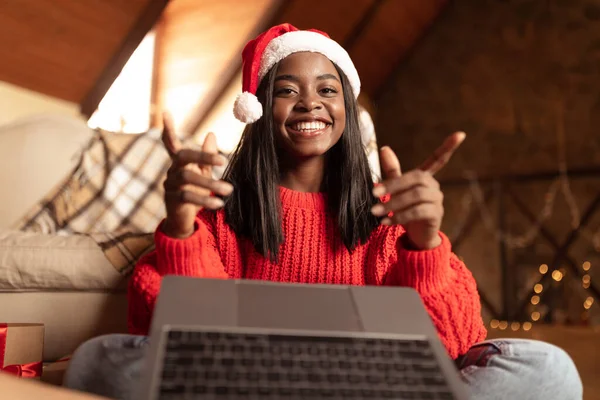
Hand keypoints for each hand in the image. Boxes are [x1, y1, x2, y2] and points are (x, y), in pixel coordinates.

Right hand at [161, 112, 232, 237]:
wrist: (185, 220)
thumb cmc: (195, 193)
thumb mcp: (204, 173)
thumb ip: (207, 157)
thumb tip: (211, 134)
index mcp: (180, 163)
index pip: (171, 143)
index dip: (168, 129)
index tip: (165, 112)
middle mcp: (172, 170)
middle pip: (183, 156)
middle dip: (203, 156)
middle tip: (224, 160)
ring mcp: (169, 185)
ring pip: (186, 177)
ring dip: (209, 183)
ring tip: (229, 190)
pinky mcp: (171, 200)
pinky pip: (187, 197)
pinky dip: (205, 199)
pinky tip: (218, 203)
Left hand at [370, 132, 465, 249]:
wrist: (415, 237)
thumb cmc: (406, 211)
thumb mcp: (396, 191)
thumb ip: (392, 171)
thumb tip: (385, 148)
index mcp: (425, 178)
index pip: (439, 159)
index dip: (448, 147)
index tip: (461, 134)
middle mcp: (434, 186)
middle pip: (416, 178)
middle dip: (394, 185)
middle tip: (374, 193)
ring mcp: (437, 200)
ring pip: (416, 196)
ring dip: (393, 204)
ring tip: (375, 212)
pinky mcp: (436, 215)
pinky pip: (418, 212)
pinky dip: (400, 216)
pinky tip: (386, 221)